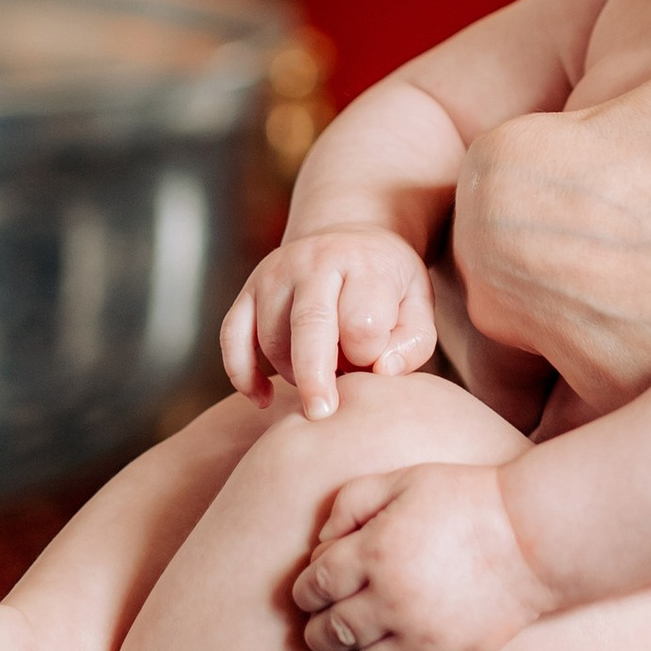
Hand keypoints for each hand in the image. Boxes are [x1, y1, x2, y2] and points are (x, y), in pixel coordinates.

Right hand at [222, 226, 433, 415]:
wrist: (349, 235)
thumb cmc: (387, 282)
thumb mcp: (417, 302)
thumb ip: (412, 341)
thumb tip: (382, 371)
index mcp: (363, 264)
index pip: (361, 321)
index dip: (368, 354)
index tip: (375, 365)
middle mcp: (315, 262)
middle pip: (309, 325)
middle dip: (314, 377)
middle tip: (322, 415)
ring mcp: (275, 273)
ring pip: (272, 338)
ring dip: (293, 373)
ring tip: (322, 378)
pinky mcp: (249, 290)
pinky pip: (232, 337)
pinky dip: (241, 373)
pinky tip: (262, 398)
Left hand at [293, 461, 546, 650]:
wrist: (534, 537)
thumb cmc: (465, 500)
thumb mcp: (404, 480)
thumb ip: (351, 502)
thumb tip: (321, 545)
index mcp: (375, 554)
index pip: (313, 588)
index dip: (304, 591)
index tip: (312, 591)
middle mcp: (392, 603)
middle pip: (329, 633)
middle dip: (317, 629)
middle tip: (323, 623)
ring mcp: (422, 639)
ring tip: (349, 649)